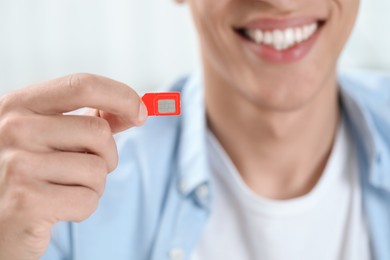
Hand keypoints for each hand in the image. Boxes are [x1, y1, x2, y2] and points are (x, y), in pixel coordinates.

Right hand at [0, 74, 146, 258]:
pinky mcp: (27, 202)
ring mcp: (17, 165)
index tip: (141, 113)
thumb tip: (133, 109)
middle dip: (107, 155)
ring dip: (94, 185)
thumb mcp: (49, 136)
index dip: (122, 97)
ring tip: (65, 189)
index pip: (82, 86)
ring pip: (98, 169)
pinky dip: (84, 208)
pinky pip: (88, 200)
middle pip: (98, 131)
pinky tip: (58, 208)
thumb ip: (89, 119)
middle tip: (87, 169)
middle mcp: (14, 129)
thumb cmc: (30, 173)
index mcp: (20, 105)